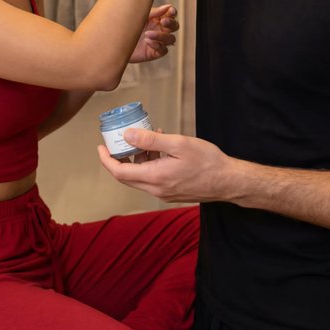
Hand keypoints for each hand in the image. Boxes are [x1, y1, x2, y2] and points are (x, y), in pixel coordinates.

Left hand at [98, 129, 231, 201]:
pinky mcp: (172, 193)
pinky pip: (153, 179)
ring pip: (140, 177)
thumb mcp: (178, 144)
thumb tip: (127, 135)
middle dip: (119, 158)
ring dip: (138, 158)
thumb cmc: (208, 161)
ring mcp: (164, 193)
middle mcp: (156, 189)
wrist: (229, 181)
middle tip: (117, 141)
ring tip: (149, 137)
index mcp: (155, 178)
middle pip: (126, 176)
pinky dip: (150, 164)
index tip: (101, 147)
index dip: (106, 159)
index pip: (119, 172)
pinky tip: (162, 149)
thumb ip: (150, 141)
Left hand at [129, 4, 178, 62]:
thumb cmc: (125, 25)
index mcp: (157, 18)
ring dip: (162, 35)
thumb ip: (154, 12)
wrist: (114, 41)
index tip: (170, 11)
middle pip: (175, 26)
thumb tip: (168, 6)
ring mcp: (158, 41)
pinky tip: (147, 41)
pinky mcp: (155, 52)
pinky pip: (164, 50)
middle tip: (163, 21)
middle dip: (171, 23)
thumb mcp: (139, 16)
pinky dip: (157, 45)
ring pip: (171, 39)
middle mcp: (160, 29)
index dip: (173, 12)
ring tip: (147, 34)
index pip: (171, 14)